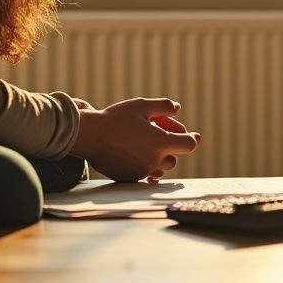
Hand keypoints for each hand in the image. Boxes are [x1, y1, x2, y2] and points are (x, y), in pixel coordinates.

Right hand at [71, 97, 200, 182]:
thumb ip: (163, 106)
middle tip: (157, 135)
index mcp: (160, 142)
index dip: (192, 139)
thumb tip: (177, 108)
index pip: (189, 145)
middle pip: (174, 158)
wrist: (89, 136)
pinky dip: (144, 166)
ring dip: (157, 158)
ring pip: (160, 169)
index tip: (193, 136)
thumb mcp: (140, 105)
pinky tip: (134, 154)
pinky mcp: (130, 178)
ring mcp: (142, 171)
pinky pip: (144, 175)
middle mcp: (154, 160)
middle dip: (169, 148)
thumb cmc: (115, 118)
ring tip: (144, 145)